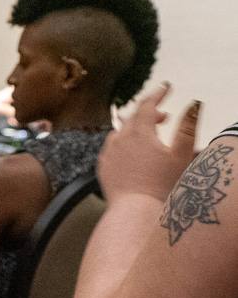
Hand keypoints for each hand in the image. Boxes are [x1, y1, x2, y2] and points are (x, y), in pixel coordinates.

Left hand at [99, 83, 200, 202]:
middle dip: (149, 113)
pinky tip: (133, 152)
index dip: (158, 94)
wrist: (135, 211)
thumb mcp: (181, 155)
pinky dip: (123, 143)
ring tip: (150, 135)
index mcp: (139, 133)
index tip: (166, 87)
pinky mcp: (103, 167)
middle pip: (133, 117)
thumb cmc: (162, 185)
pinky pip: (112, 148)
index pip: (147, 105)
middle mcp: (119, 139)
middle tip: (164, 116)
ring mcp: (108, 153)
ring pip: (120, 132)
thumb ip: (187, 127)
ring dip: (135, 129)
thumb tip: (194, 104)